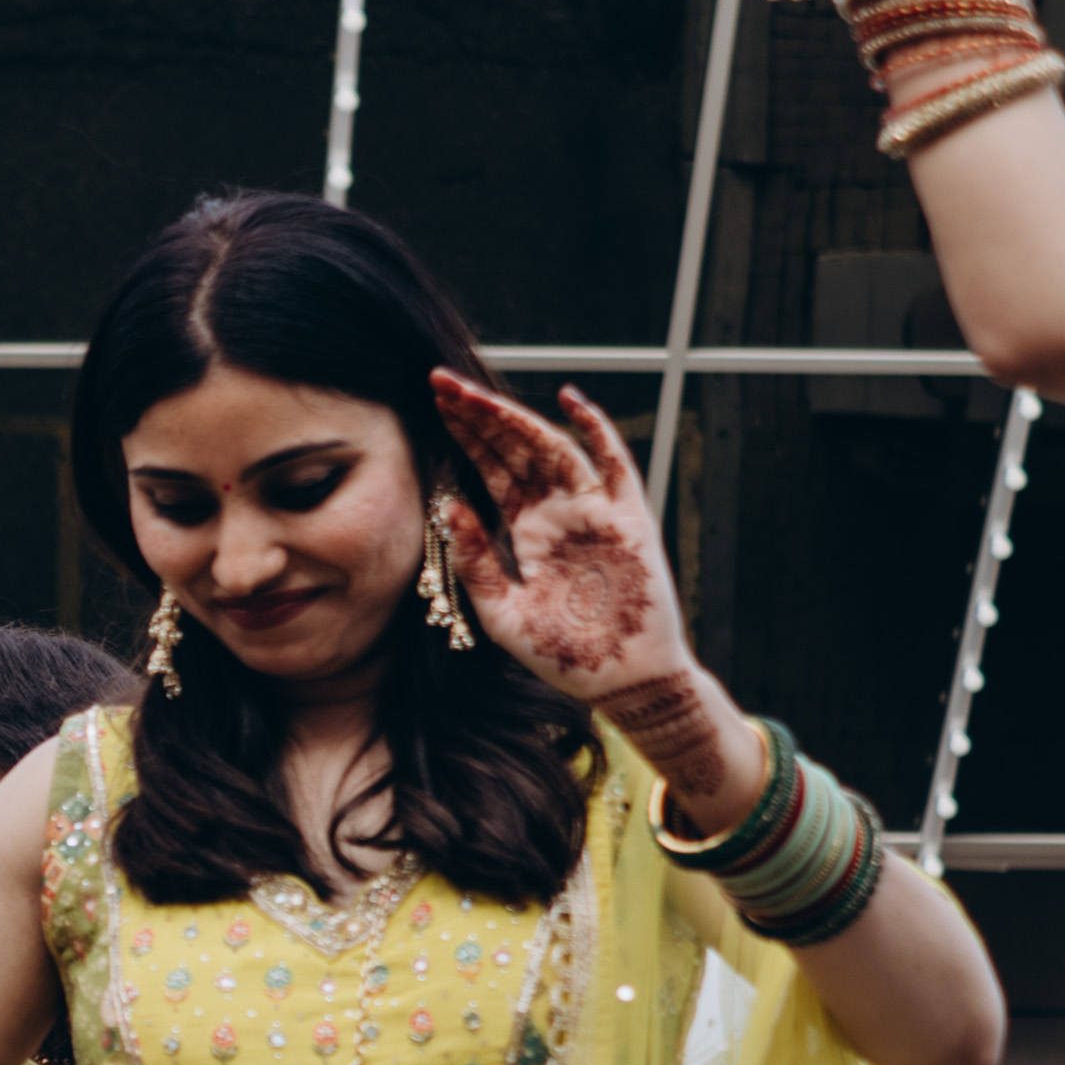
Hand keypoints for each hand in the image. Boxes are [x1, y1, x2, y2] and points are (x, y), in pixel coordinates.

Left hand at [421, 372, 752, 821]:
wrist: (621, 682)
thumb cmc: (563, 654)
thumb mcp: (502, 613)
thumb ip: (476, 564)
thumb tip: (450, 507)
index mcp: (526, 530)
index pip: (491, 470)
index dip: (465, 436)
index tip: (434, 405)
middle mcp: (557, 511)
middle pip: (514, 449)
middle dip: (479, 416)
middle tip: (441, 382)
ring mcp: (594, 510)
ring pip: (551, 448)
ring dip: (515, 418)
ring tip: (475, 394)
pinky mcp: (630, 518)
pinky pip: (614, 464)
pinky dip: (597, 430)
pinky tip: (569, 400)